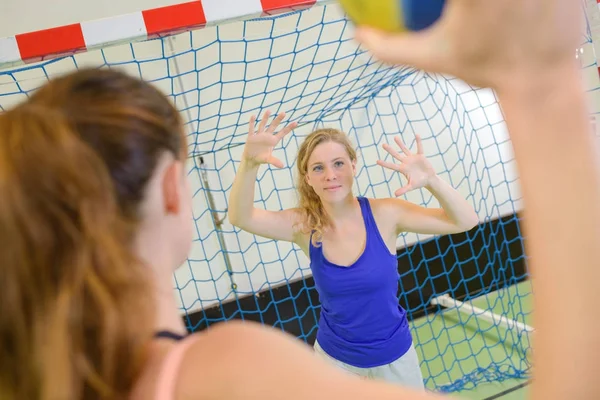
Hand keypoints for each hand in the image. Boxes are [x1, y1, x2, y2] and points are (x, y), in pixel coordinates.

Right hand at [242, 110, 296, 167]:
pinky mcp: (251, 137)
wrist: (251, 159)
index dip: (289, 128)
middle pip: (274, 126)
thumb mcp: (268, 159)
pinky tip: (253, 116)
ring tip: (269, 110)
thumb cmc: (261, 158)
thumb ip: (275, 161)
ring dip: (265, 118)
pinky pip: (252, 129)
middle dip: (278, 120)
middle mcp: (267, 136)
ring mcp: (259, 135)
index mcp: (273, 141)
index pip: (282, 133)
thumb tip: (283, 166)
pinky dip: (252, 123)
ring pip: (263, 125)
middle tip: (284, 113)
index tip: (296, 123)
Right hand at [353, 0, 579, 91]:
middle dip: (460, 2)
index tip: (438, 4)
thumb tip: (357, 35)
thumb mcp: (432, 59)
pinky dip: (515, 1)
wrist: (541, 78)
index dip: (442, 0)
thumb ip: (390, 48)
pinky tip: (511, 10)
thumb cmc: (485, 68)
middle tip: (453, 7)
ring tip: (475, 9)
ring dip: (484, 3)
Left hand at [377, 134, 435, 196]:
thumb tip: (395, 194)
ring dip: (400, 144)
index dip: (385, 163)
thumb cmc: (419, 183)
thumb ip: (403, 190)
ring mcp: (412, 158)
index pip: (392, 165)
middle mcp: (406, 162)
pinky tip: (416, 135)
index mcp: (402, 169)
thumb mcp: (411, 186)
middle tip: (383, 145)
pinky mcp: (420, 156)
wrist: (429, 179)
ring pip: (404, 149)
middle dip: (389, 150)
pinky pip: (419, 147)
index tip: (377, 161)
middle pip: (395, 155)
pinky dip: (418, 142)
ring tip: (395, 137)